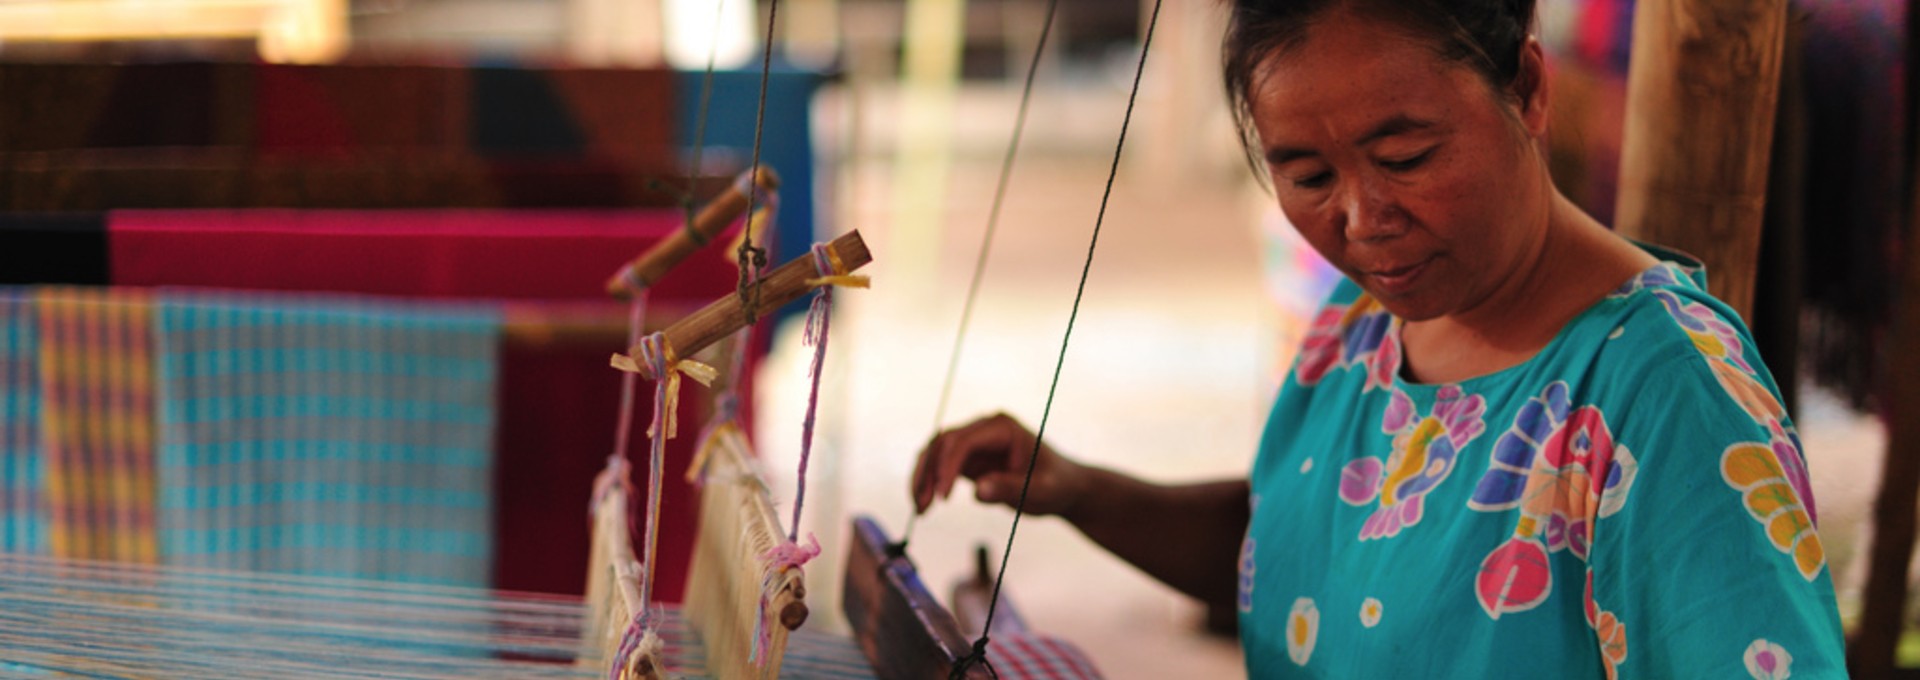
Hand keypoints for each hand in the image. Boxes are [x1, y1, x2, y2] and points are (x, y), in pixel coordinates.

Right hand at [910, 413, 1089, 516]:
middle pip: (943, 443)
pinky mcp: (968, 458)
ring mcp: (974, 441)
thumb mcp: (1039, 491)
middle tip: (922, 506)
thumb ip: (1009, 488)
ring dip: (923, 478)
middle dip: (929, 473)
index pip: (965, 441)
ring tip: (920, 508)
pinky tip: (925, 504)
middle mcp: (984, 428)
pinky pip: (939, 465)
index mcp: (1003, 427)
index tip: (943, 498)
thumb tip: (978, 491)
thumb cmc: (1056, 485)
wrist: (1064, 488)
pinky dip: (930, 482)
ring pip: (935, 452)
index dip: (948, 466)